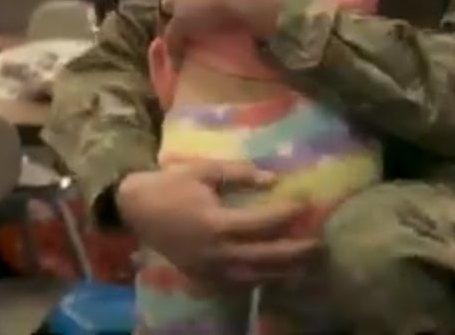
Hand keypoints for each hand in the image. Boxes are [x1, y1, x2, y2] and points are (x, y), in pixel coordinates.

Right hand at [116, 161, 317, 284]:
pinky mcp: (203, 277)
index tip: (307, 206)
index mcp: (215, 224)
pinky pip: (238, 284)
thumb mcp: (204, 170)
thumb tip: (274, 178)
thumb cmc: (170, 185)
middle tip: (319, 244)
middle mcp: (215, 252)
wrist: (135, 209)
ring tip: (308, 263)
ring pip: (254, 277)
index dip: (287, 216)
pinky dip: (260, 280)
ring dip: (283, 271)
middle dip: (294, 252)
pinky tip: (278, 274)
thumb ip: (240, 174)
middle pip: (264, 258)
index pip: (261, 224)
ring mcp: (208, 269)